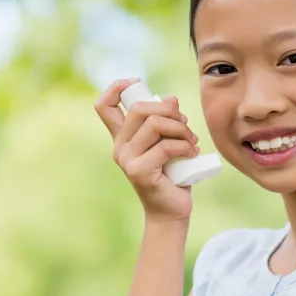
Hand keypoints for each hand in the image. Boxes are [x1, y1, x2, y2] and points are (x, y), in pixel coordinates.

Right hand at [94, 79, 199, 222]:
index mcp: (123, 137)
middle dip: (169, 110)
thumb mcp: (171, 142)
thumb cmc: (173, 176)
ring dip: (181, 128)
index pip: (103, 105)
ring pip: (155, 124)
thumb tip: (171, 98)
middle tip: (185, 125)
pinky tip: (192, 153)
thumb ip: (168, 121)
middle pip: (139, 108)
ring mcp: (127, 159)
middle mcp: (120, 147)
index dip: (117, 87)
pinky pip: (165, 146)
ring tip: (192, 141)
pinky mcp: (138, 171)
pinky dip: (185, 145)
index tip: (138, 84)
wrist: (172, 211)